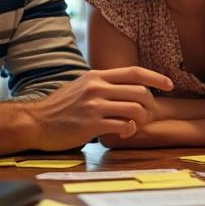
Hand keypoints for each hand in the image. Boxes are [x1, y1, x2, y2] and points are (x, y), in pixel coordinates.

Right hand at [28, 66, 172, 150]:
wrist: (34, 122)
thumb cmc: (59, 108)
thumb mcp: (81, 86)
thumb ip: (103, 85)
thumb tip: (127, 86)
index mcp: (96, 76)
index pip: (134, 71)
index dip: (156, 77)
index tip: (169, 84)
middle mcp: (97, 87)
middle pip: (140, 91)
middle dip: (150, 105)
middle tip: (147, 115)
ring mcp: (94, 105)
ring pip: (134, 109)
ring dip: (141, 120)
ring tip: (134, 126)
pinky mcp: (91, 124)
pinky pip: (122, 126)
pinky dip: (129, 131)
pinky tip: (122, 133)